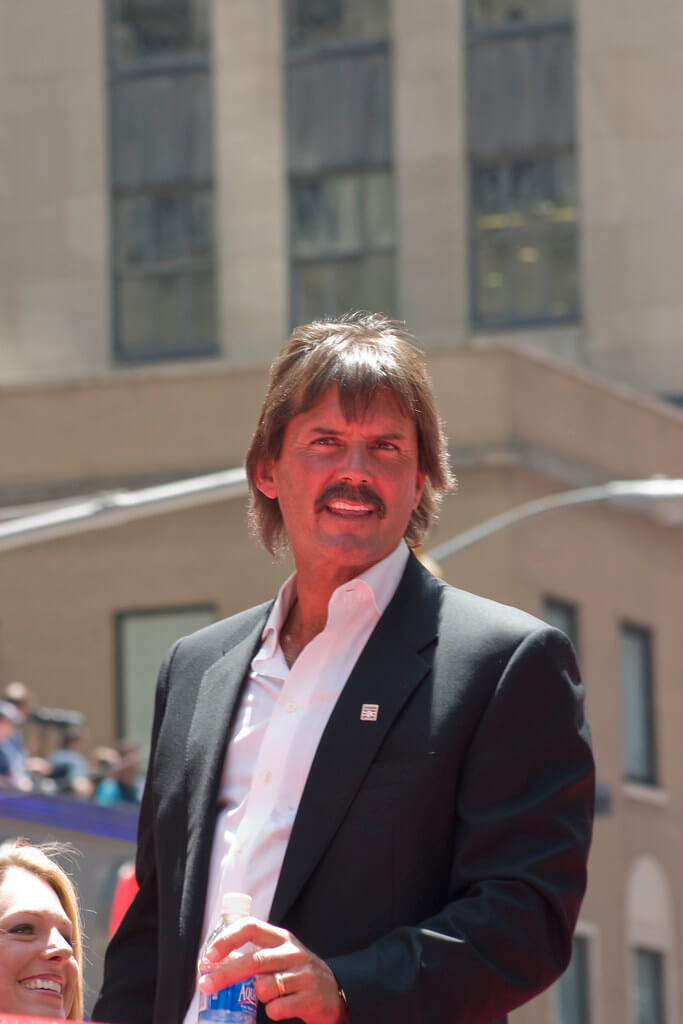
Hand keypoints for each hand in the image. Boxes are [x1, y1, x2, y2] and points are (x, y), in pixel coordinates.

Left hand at [198, 917, 347, 1022]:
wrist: (335, 993)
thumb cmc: (298, 974)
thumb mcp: (280, 956)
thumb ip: (255, 955)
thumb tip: (216, 963)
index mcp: (281, 938)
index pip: (251, 927)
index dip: (227, 939)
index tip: (209, 955)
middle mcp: (293, 952)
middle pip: (254, 960)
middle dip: (225, 974)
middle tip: (205, 985)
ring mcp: (303, 974)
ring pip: (265, 986)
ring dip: (258, 996)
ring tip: (268, 996)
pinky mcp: (310, 997)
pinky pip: (277, 1008)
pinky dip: (273, 1011)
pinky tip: (281, 1007)